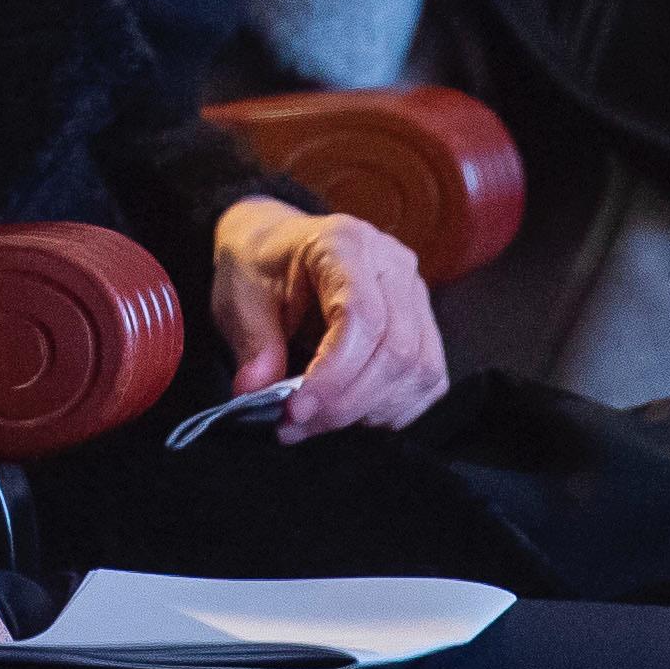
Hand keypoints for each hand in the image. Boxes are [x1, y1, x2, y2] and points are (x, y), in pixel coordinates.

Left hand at [207, 197, 445, 436]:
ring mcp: (416, 294)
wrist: (277, 248)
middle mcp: (393, 265)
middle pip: (397, 349)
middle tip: (297, 424)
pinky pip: (429, 380)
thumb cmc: (261, 266)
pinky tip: (352, 412)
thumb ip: (253, 343)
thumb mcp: (240, 296)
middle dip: (347, 402)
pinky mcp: (424, 324)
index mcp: (345, 244)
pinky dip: (392, 408)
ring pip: (419, 369)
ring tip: (317, 421)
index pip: (363, 317)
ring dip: (368, 410)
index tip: (296, 408)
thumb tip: (257, 391)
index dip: (334, 374)